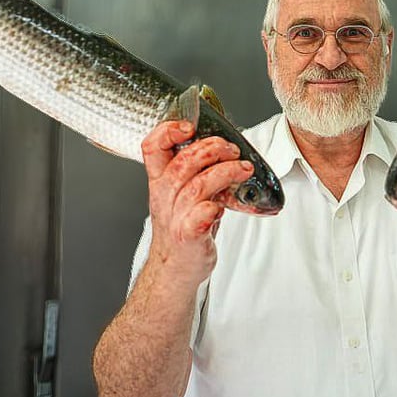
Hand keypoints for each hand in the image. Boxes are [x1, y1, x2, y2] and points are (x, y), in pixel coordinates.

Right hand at [141, 119, 253, 288]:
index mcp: (161, 182)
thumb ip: (197, 171)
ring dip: (225, 172)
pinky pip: (198, 217)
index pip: (152, 148)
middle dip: (212, 149)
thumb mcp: (183, 194)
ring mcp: (175, 217)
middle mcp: (164, 197)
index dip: (167, 131)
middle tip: (232, 150)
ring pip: (196, 186)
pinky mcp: (189, 236)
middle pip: (182, 162)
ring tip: (244, 169)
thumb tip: (224, 146)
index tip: (189, 127)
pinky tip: (222, 207)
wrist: (175, 269)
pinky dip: (211, 209)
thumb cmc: (183, 227)